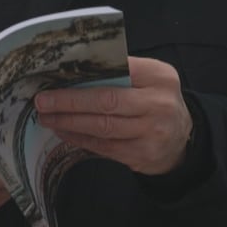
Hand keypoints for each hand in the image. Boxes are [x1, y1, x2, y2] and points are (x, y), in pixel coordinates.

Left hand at [35, 56, 192, 174]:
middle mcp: (157, 105)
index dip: (86, 76)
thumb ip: (123, 73)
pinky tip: (64, 131)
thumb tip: (74, 71)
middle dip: (70, 102)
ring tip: (47, 117)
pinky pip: (103, 147)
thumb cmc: (157, 101)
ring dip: (69, 122)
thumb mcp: (151, 79)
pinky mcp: (141, 155)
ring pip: (102, 128)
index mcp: (159, 77)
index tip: (57, 77)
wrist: (183, 139)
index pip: (119, 71)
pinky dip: (79, 138)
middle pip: (107, 102)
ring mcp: (150, 133)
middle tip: (43, 101)